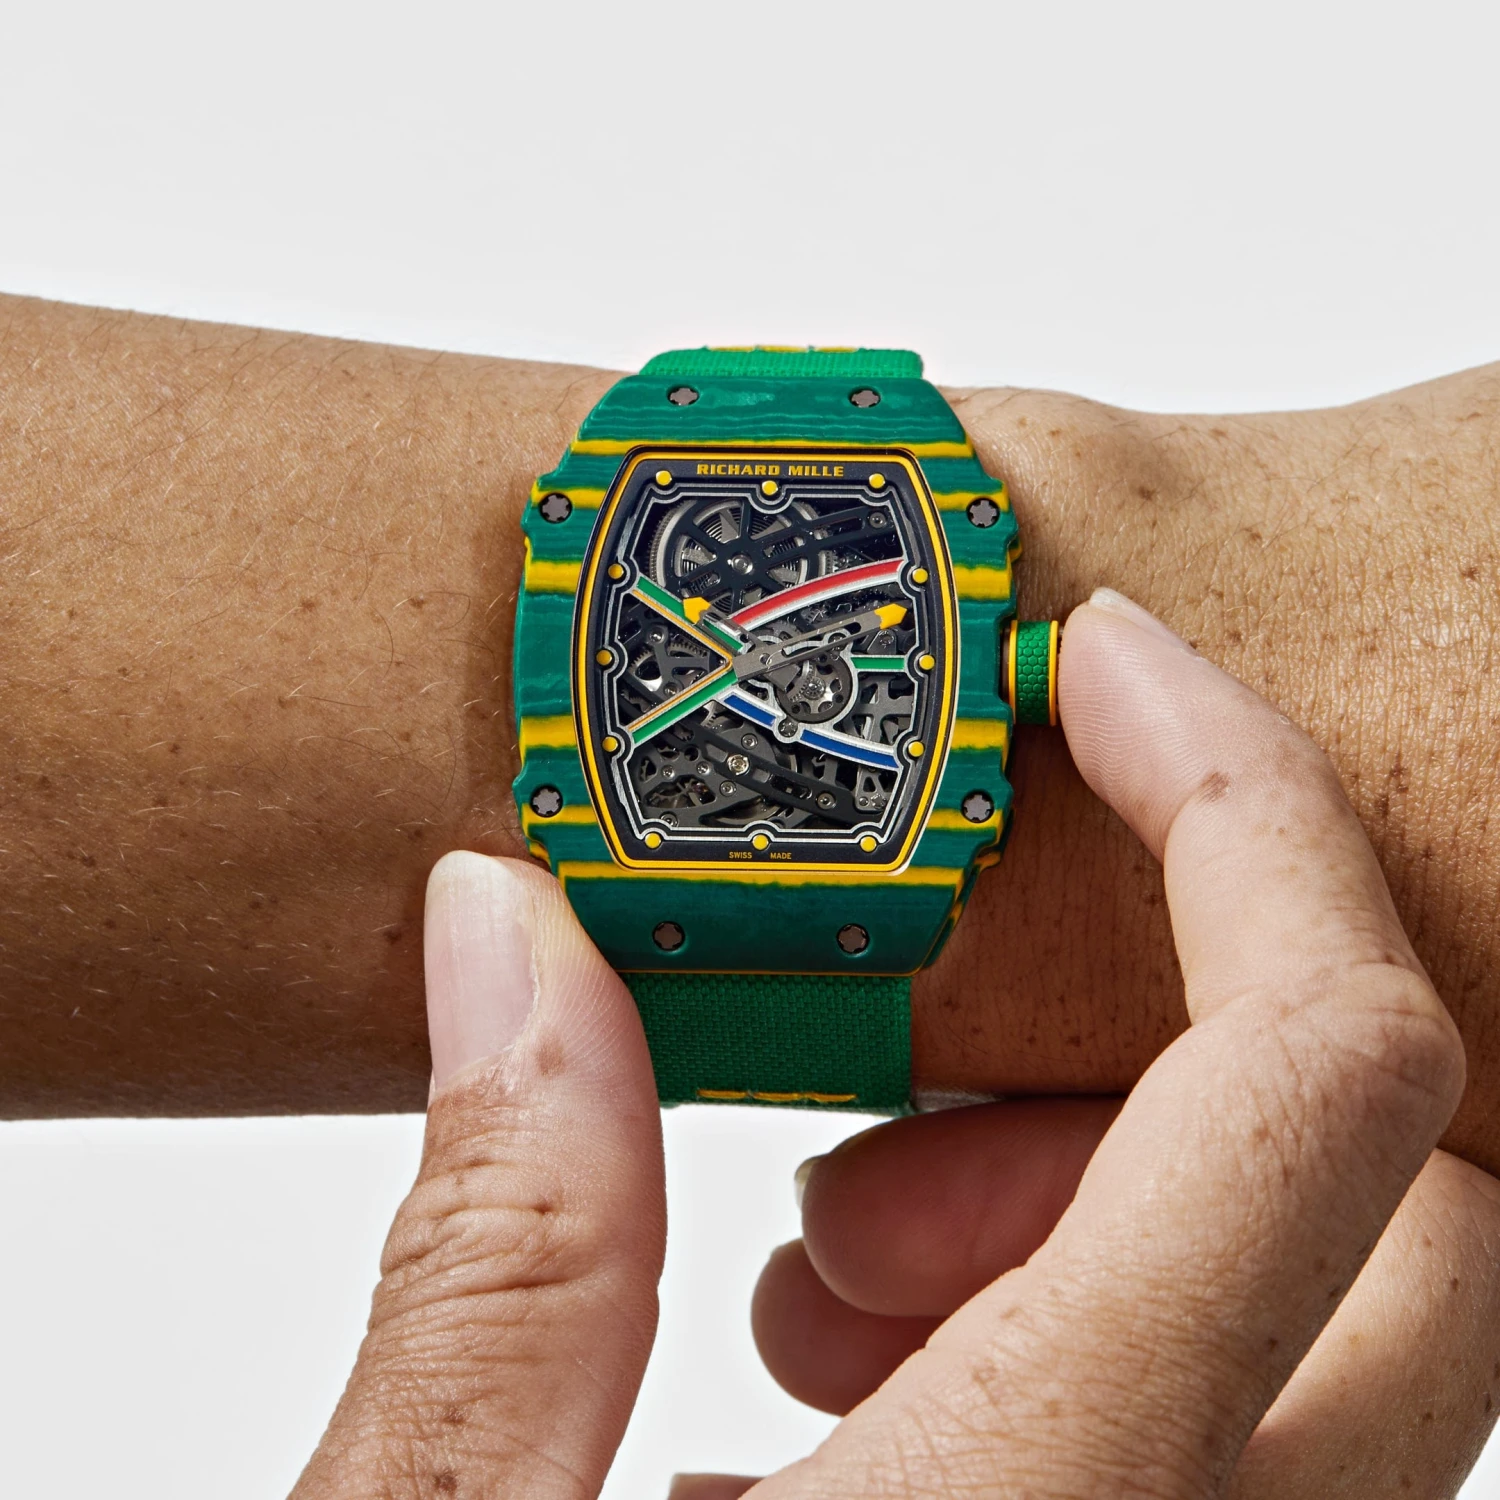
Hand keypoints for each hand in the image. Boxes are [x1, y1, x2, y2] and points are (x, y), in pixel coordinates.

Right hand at [296, 590, 1499, 1498]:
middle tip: (933, 1022)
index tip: (1099, 664)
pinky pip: (1239, 1437)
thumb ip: (494, 1239)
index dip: (1237, 798)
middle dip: (1208, 989)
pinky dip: (1096, 1310)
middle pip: (1426, 1205)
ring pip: (1351, 1335)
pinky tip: (853, 1355)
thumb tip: (509, 926)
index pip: (1319, 1076)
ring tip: (845, 1233)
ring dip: (1134, 1179)